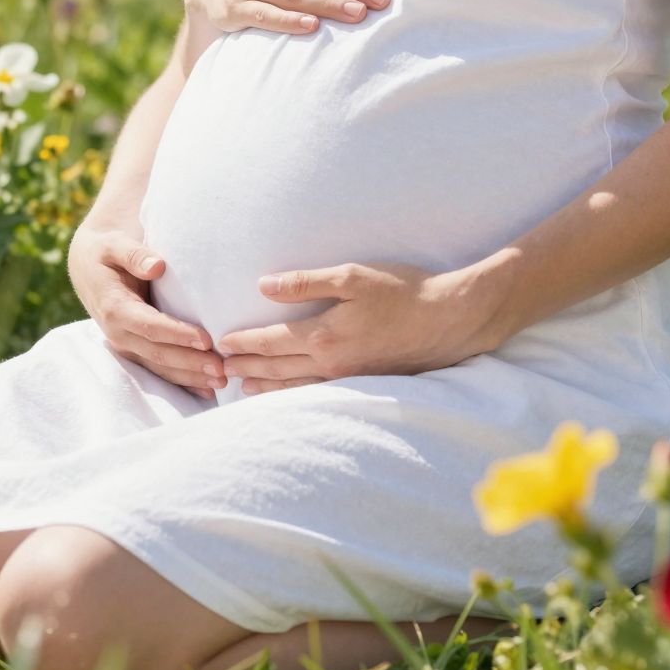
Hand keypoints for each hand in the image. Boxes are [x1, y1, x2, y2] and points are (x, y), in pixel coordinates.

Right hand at [67, 223, 225, 399]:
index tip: (206, 339)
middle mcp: (119, 333)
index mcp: (115, 308)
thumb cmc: (106, 253)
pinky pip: (159, 370)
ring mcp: (126, 345)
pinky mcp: (135, 349)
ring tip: (221, 382)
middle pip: (158, 353)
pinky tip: (206, 391)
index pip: (150, 326)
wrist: (88, 267)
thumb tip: (157, 265)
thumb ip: (134, 254)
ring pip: (160, 366)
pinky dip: (182, 382)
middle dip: (190, 363)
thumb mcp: (114, 245)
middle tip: (222, 369)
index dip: (177, 334)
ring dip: (190, 377)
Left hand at [216, 261, 494, 393]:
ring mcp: (348, 378)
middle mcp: (331, 363)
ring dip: (265, 386)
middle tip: (219, 369)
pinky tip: (289, 392)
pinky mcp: (363, 383)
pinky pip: (318, 393)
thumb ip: (307, 281)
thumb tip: (265, 285)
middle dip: (246, 368)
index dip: (243, 343)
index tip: (221, 342)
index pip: (271, 342)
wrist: (449, 319)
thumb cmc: (403, 291)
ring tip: (243, 386)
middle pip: (277, 369)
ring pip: (295, 387)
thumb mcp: (353, 275)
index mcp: (324, 335)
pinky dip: (294, 394)